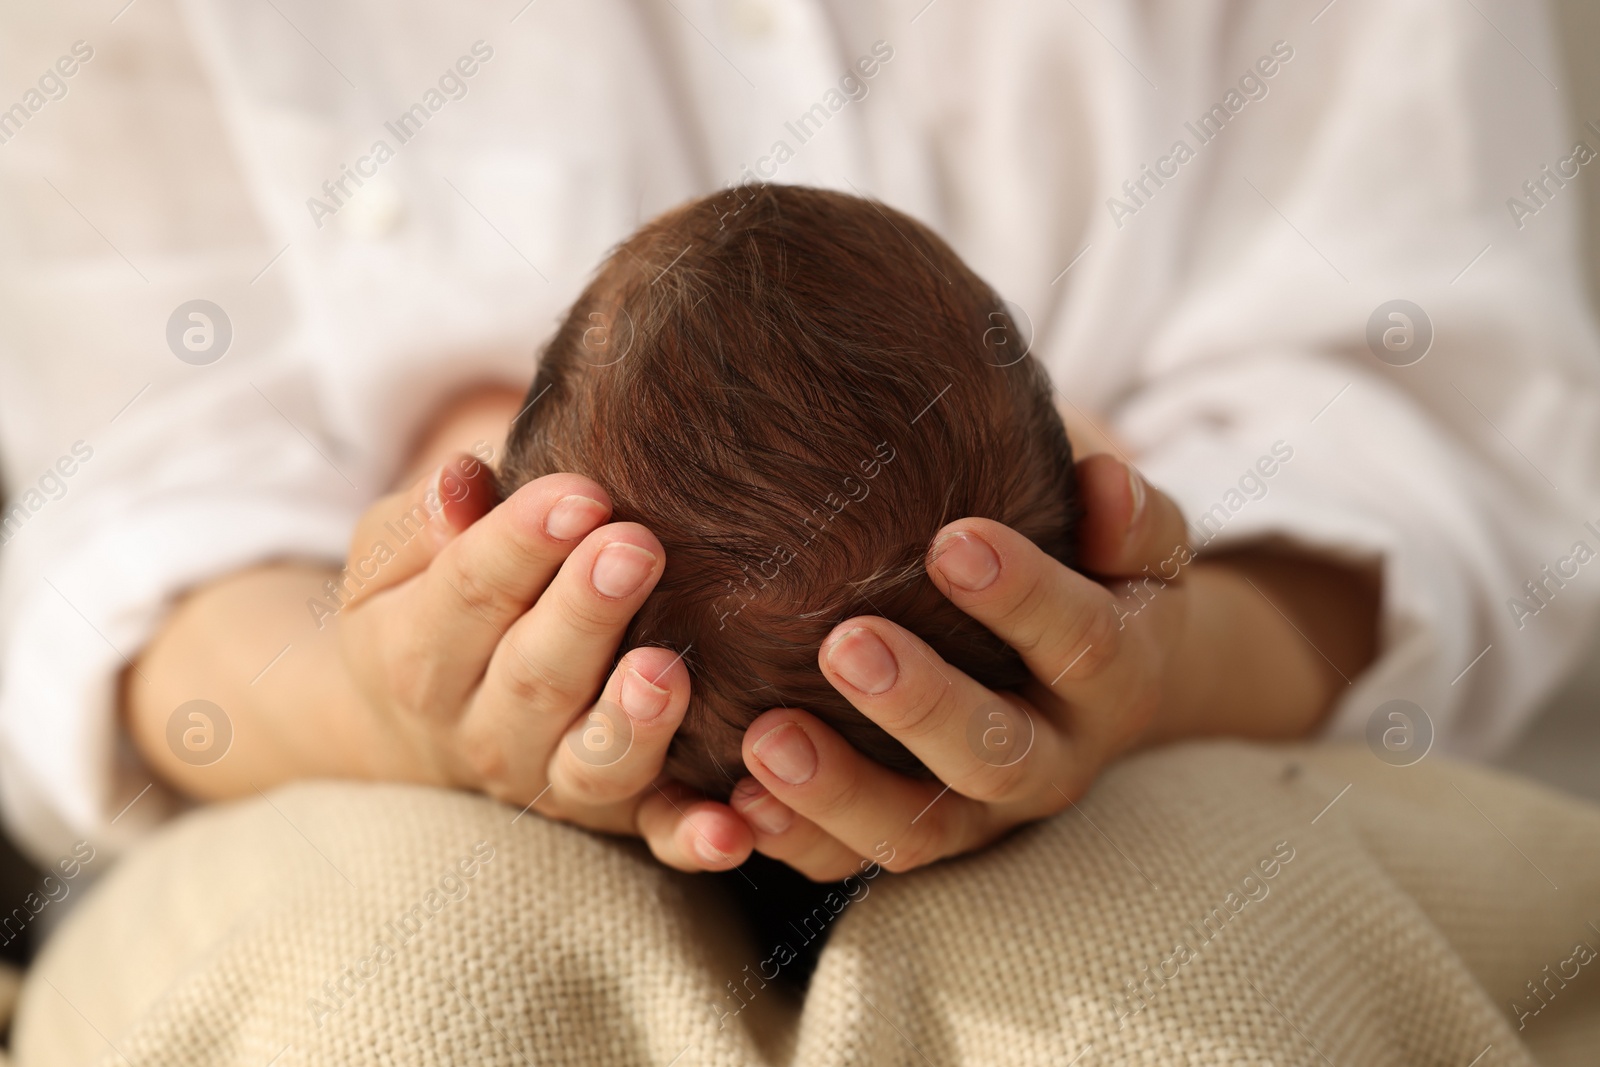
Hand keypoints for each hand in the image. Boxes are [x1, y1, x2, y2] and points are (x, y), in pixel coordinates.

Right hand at [339, 454, 754, 871]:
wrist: (421, 722)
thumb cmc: (431, 605)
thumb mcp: (396, 558)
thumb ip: (426, 521)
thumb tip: (463, 478)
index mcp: (417, 656)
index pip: (469, 592)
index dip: (523, 542)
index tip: (582, 494)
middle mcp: (483, 734)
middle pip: (535, 676)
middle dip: (587, 614)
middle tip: (636, 549)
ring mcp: (552, 783)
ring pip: (592, 764)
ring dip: (633, 724)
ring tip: (667, 670)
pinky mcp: (620, 817)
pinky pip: (656, 835)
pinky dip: (692, 837)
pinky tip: (732, 830)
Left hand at [725, 455, 1377, 879]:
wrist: (1082, 673)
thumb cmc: (1088, 569)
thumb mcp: (1129, 540)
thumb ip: (1123, 514)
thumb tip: (1104, 481)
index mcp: (1115, 676)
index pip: (1082, 641)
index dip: (1024, 596)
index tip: (953, 541)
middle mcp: (1053, 760)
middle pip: (996, 753)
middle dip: (920, 704)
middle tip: (846, 643)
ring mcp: (980, 814)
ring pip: (918, 829)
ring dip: (838, 791)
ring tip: (764, 739)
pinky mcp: (914, 837)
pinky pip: (849, 861)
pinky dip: (794, 838)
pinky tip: (736, 804)